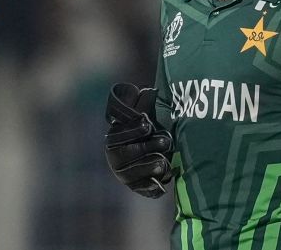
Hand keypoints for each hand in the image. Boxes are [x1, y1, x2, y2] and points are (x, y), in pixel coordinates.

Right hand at [105, 83, 173, 197]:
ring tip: (164, 163)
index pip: (119, 135)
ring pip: (131, 174)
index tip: (148, 124)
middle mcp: (114, 157)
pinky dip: (150, 189)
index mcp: (114, 137)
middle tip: (166, 142)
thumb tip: (142, 91)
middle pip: (125, 155)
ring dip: (148, 168)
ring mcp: (124, 173)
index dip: (133, 130)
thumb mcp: (144, 111)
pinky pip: (140, 189)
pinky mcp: (136, 186)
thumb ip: (141, 102)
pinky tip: (160, 186)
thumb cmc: (149, 126)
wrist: (156, 147)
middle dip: (145, 148)